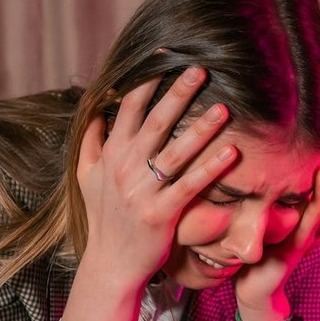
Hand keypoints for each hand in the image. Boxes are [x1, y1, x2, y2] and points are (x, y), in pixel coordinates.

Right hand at [73, 68, 236, 285]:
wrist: (110, 265)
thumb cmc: (104, 219)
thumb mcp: (87, 178)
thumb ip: (91, 142)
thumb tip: (95, 111)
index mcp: (111, 154)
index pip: (128, 108)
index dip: (146, 80)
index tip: (164, 55)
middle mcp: (124, 169)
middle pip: (155, 123)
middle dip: (177, 94)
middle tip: (201, 69)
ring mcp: (142, 192)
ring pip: (175, 152)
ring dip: (200, 129)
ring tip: (224, 108)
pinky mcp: (160, 214)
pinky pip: (189, 186)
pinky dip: (210, 169)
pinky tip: (232, 153)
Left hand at [232, 146, 319, 314]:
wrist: (253, 291)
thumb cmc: (252, 255)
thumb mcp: (253, 219)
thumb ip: (255, 196)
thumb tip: (241, 165)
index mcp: (298, 215)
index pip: (314, 181)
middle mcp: (307, 222)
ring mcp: (305, 233)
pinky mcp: (299, 245)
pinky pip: (312, 216)